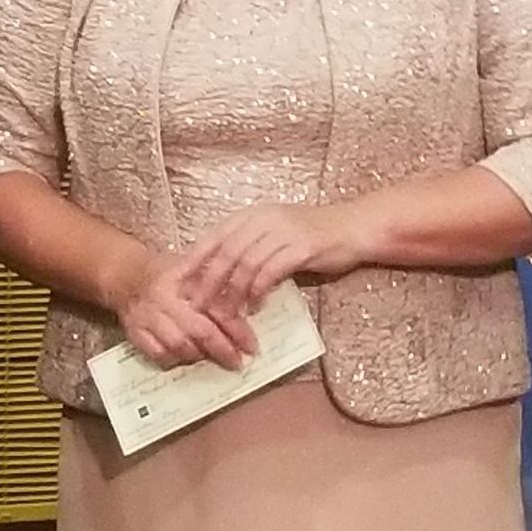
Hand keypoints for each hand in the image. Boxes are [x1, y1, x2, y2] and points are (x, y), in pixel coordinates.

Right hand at [111, 246, 257, 369]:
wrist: (127, 274)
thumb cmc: (169, 274)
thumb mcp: (195, 270)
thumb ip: (218, 289)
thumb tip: (249, 310)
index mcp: (185, 278)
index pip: (217, 306)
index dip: (237, 328)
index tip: (252, 345)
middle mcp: (165, 297)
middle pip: (199, 330)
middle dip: (222, 350)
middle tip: (238, 362)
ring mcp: (147, 316)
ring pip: (178, 345)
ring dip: (199, 356)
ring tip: (214, 360)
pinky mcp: (135, 332)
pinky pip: (157, 354)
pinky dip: (174, 360)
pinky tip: (186, 359)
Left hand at [180, 201, 371, 317]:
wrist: (352, 228)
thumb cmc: (311, 236)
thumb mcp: (274, 235)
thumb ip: (249, 249)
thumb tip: (219, 277)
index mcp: (252, 215)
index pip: (214, 237)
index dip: (194, 261)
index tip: (179, 284)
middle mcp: (264, 219)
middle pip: (225, 252)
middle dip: (207, 282)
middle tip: (196, 307)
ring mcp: (283, 231)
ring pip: (245, 264)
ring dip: (232, 292)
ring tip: (225, 315)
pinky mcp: (301, 247)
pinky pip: (271, 271)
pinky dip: (259, 291)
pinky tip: (255, 307)